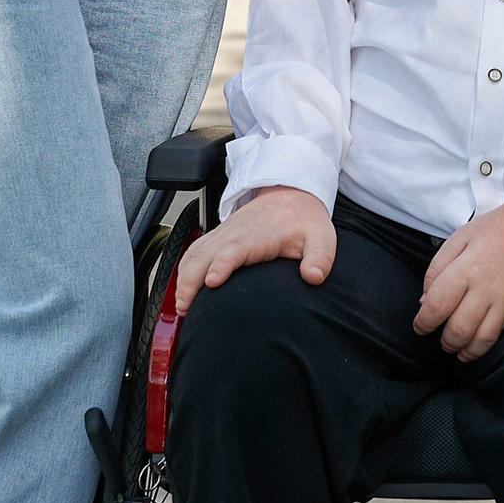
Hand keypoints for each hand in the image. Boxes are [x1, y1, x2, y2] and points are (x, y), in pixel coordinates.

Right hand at [174, 188, 336, 311]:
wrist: (291, 194)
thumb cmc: (304, 220)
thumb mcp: (321, 237)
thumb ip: (320, 257)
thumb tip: (314, 277)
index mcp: (258, 235)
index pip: (234, 249)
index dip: (221, 265)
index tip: (212, 282)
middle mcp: (235, 233)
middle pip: (204, 254)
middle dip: (190, 280)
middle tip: (185, 308)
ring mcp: (223, 234)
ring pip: (194, 253)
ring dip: (183, 278)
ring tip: (181, 307)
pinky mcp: (217, 237)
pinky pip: (193, 251)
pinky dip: (183, 270)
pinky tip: (182, 290)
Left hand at [415, 197, 503, 361]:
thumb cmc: (494, 229)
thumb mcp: (459, 237)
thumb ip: (437, 269)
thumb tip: (425, 301)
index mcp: (464, 269)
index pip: (437, 305)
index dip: (423, 322)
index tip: (420, 326)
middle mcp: (484, 289)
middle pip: (457, 329)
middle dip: (443, 341)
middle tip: (437, 339)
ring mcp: (503, 301)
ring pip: (478, 339)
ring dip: (461, 350)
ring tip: (454, 348)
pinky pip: (497, 335)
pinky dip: (481, 347)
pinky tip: (472, 348)